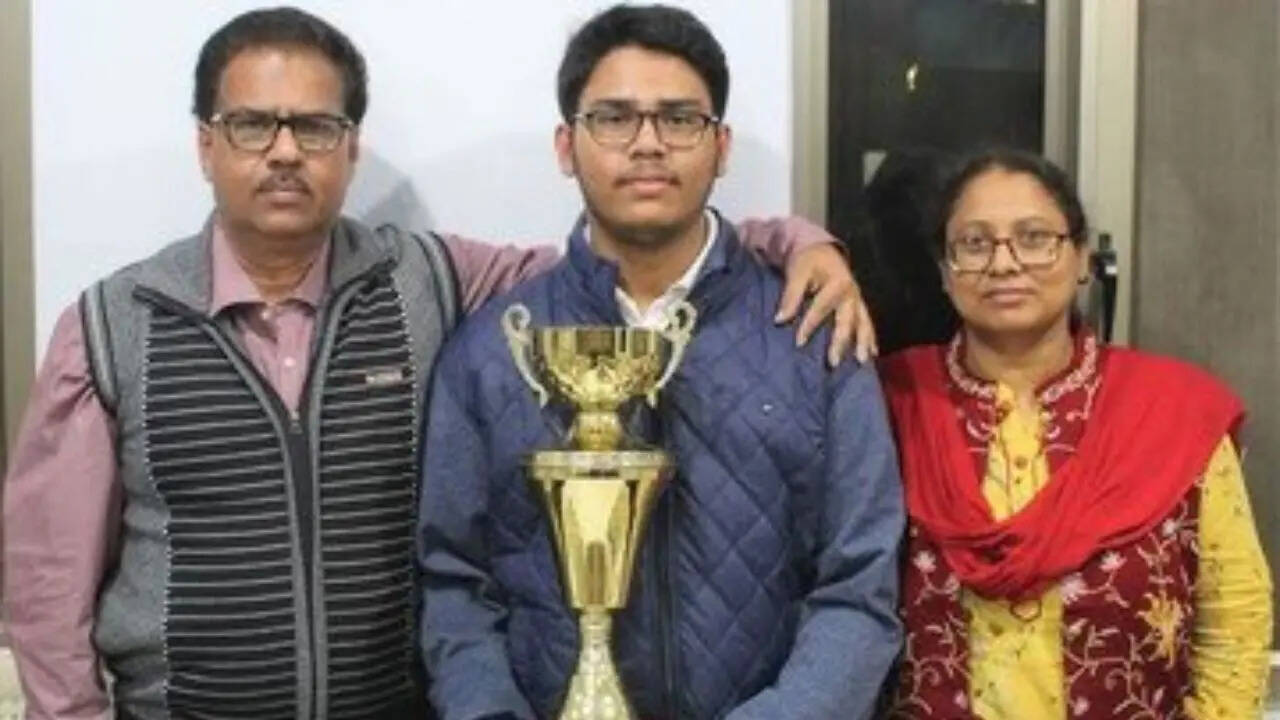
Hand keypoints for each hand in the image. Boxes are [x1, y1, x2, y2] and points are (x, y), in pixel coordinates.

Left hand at [776, 244, 877, 365]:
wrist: (823, 250)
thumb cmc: (808, 261)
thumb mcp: (797, 273)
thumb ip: (790, 296)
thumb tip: (780, 319)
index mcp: (837, 283)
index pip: (821, 308)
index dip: (809, 326)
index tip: (798, 343)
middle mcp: (852, 293)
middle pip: (847, 321)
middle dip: (841, 342)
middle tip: (833, 362)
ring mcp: (858, 300)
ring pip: (863, 323)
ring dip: (863, 343)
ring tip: (862, 362)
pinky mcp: (859, 305)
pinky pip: (868, 323)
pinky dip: (871, 338)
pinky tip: (873, 354)